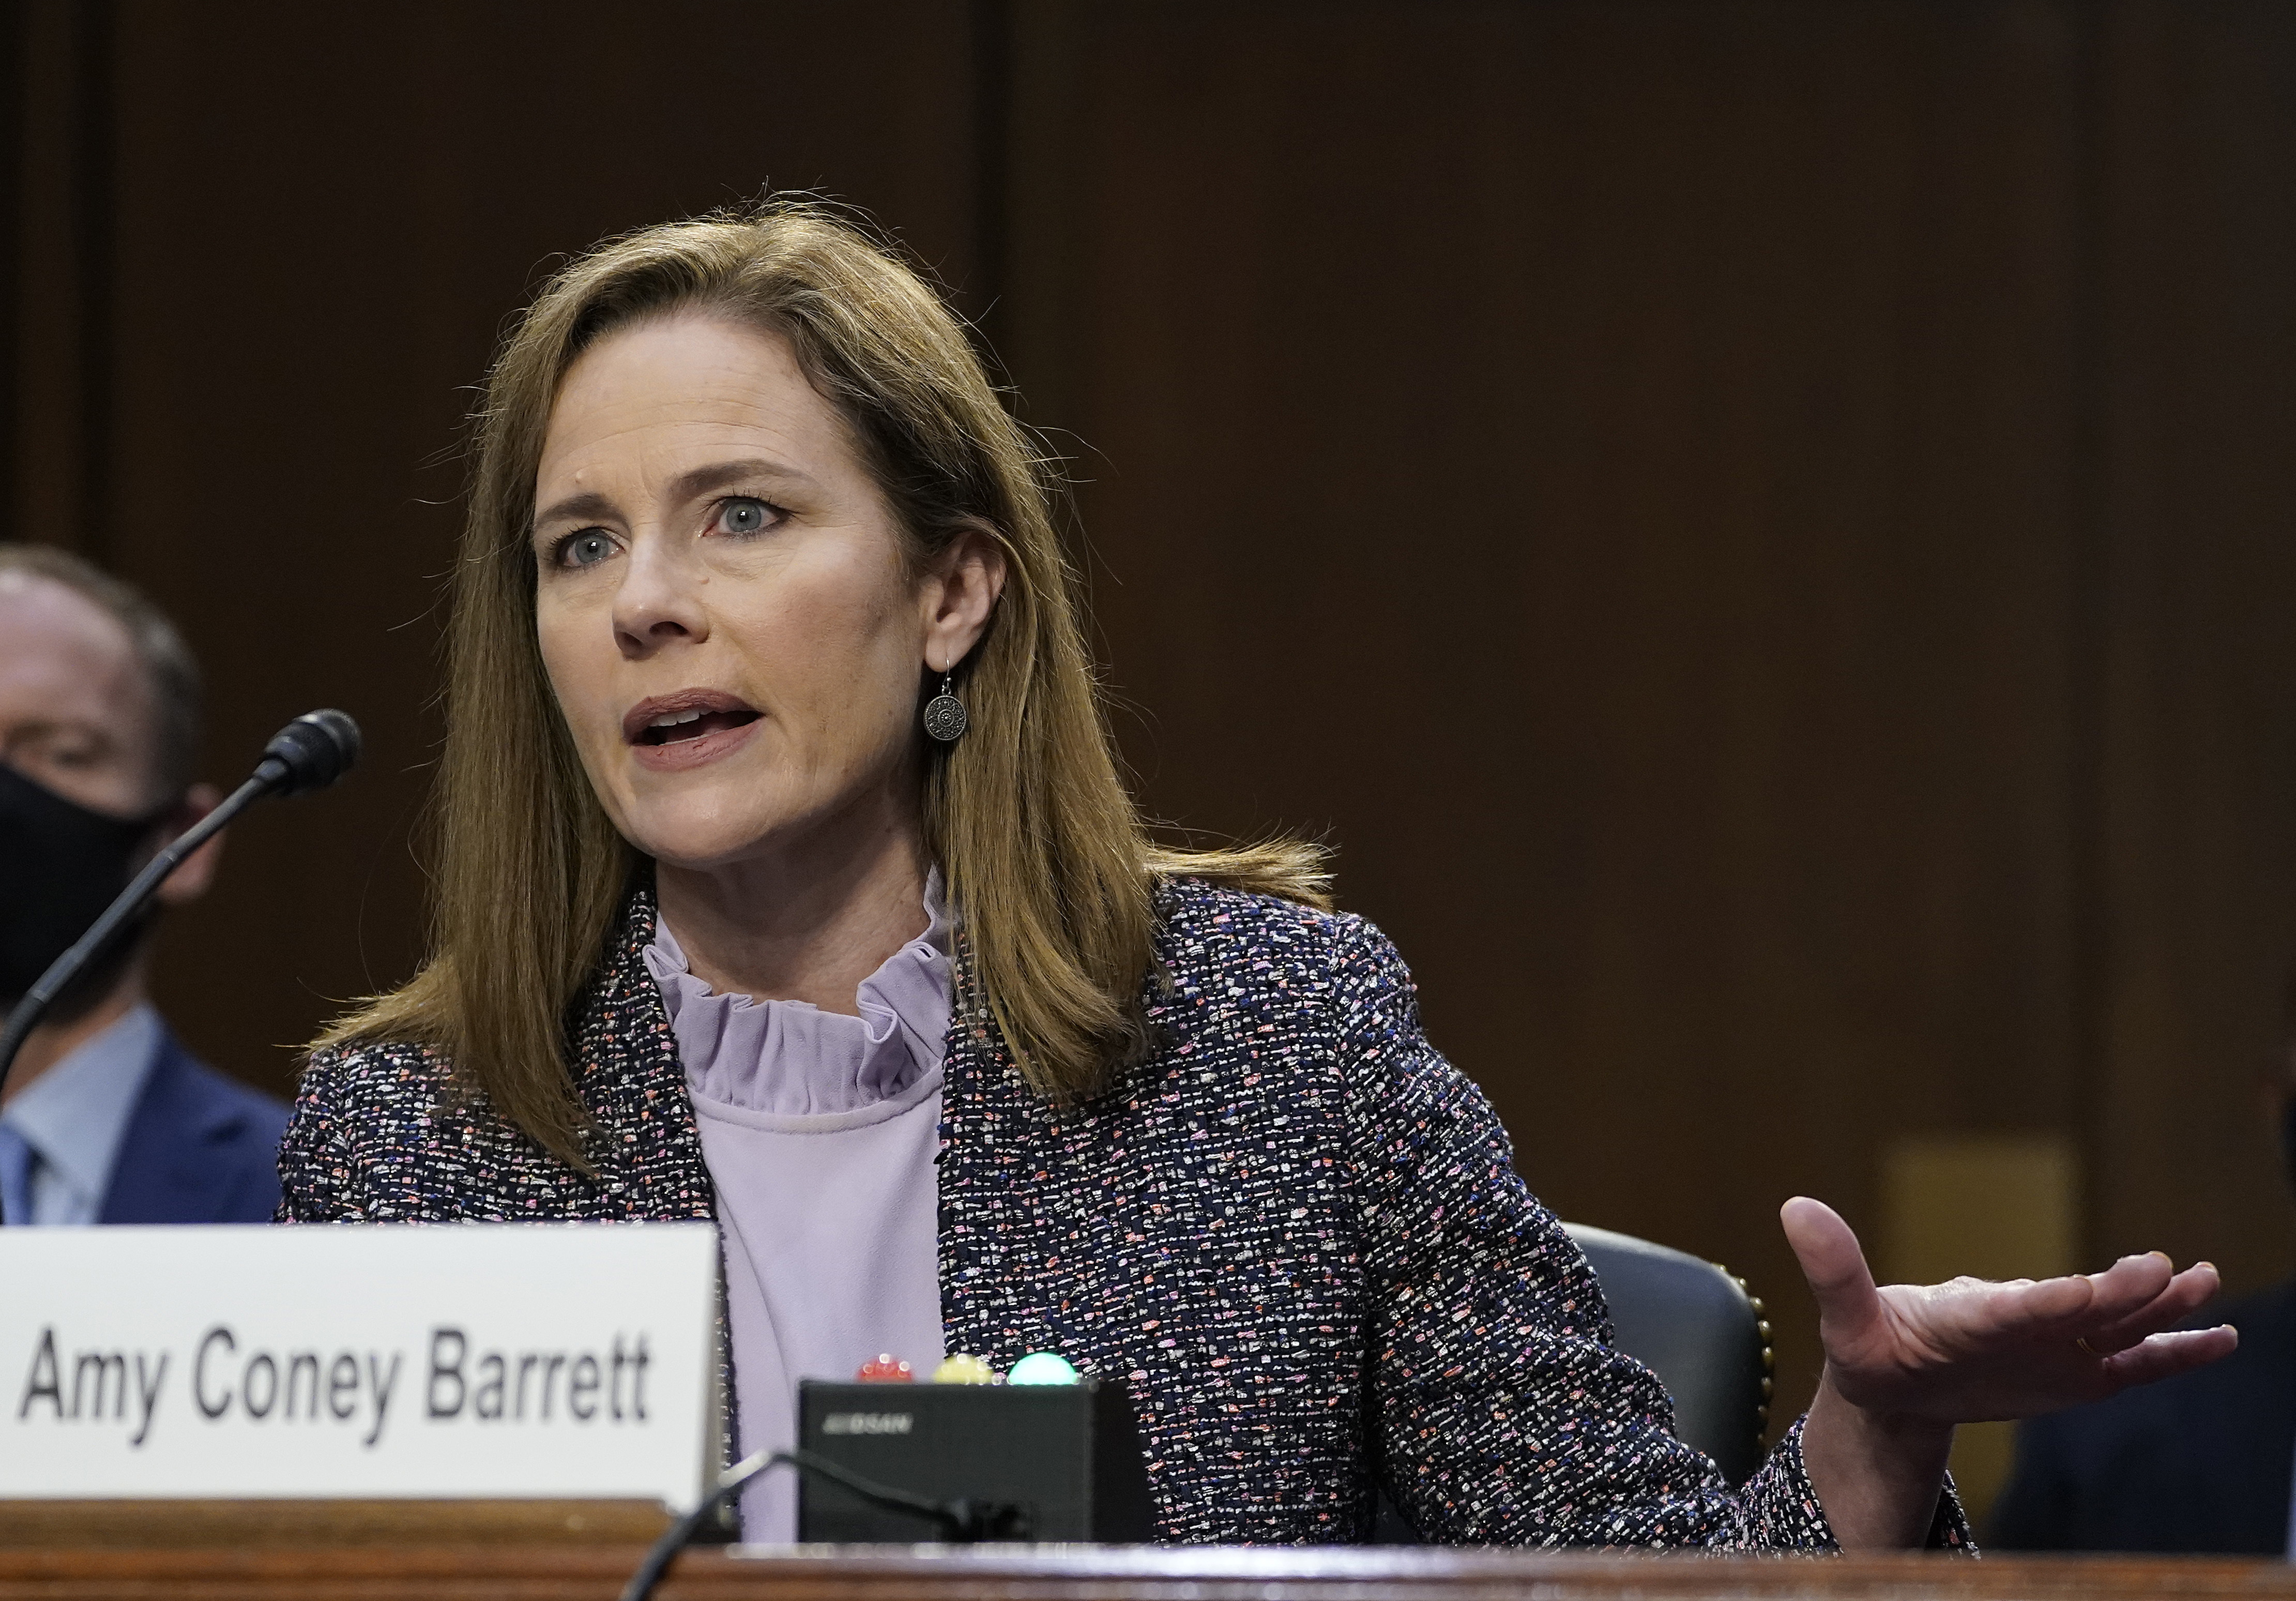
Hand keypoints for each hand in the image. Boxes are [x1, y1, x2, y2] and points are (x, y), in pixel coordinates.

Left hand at [1781, 1196, 2235, 1548]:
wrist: (1895, 1385)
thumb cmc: (1872, 1350)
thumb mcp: (1845, 1319)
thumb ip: (1832, 1271)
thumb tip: (1794, 1205)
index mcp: (1972, 1313)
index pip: (2014, 1306)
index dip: (2047, 1300)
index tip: (2084, 1289)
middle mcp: (2025, 1322)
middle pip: (2078, 1309)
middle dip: (2117, 1294)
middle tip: (2164, 1269)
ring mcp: (2057, 1346)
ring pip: (2118, 1326)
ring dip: (2160, 1308)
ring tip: (2204, 1281)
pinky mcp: (2075, 1375)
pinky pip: (2134, 1364)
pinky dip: (2175, 1352)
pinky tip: (2222, 1337)